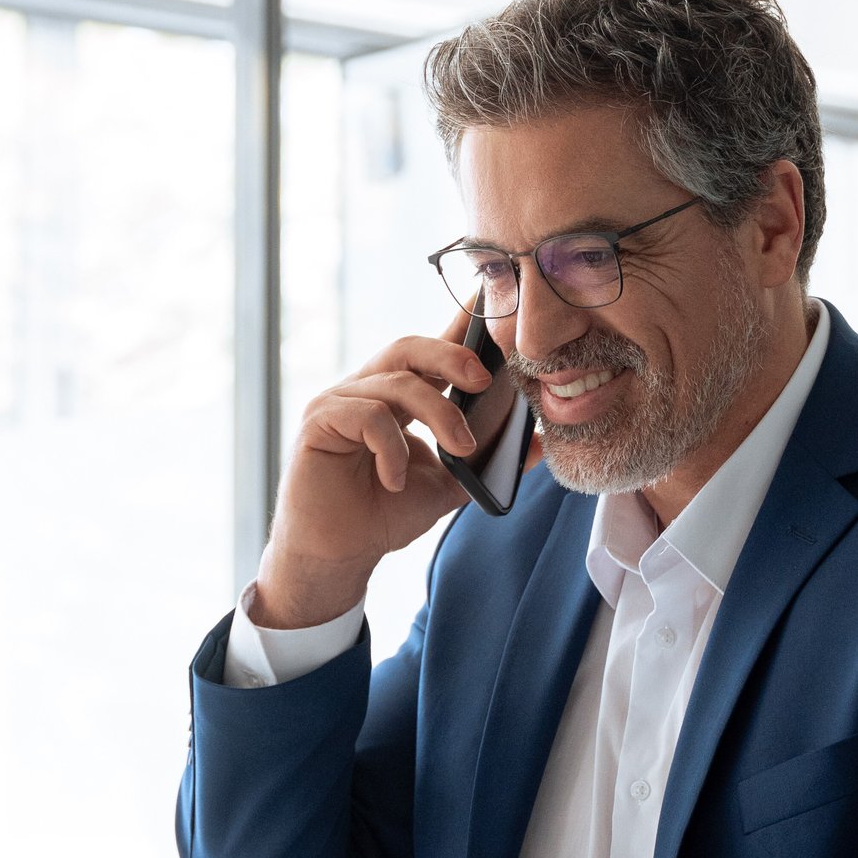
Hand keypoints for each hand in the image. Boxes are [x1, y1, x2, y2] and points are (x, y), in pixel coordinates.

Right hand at [250, 318, 492, 629]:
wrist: (337, 556)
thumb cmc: (382, 515)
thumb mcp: (446, 486)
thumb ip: (484, 462)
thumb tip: (538, 444)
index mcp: (396, 397)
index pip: (430, 352)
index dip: (458, 325)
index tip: (489, 301)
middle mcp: (366, 390)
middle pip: (409, 347)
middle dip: (452, 355)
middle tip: (485, 382)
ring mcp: (339, 402)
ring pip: (397, 382)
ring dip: (439, 414)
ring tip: (461, 448)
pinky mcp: (319, 421)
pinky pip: (368, 415)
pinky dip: (392, 448)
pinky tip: (392, 480)